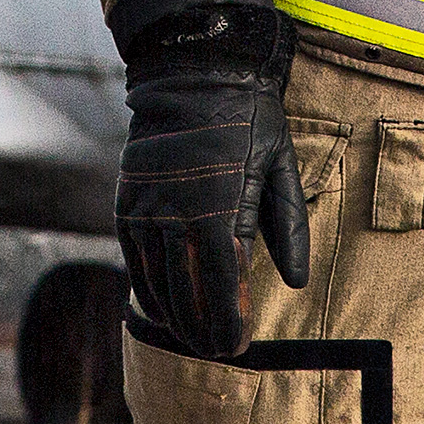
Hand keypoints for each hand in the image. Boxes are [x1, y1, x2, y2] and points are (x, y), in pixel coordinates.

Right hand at [115, 5, 311, 358]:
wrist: (193, 71)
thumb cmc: (248, 118)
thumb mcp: (281, 166)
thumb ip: (289, 227)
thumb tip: (295, 282)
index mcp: (222, 209)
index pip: (225, 286)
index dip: (230, 323)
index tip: (238, 347)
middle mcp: (179, 215)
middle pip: (189, 293)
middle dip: (203, 329)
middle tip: (218, 352)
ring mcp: (148, 208)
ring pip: (157, 281)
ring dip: (175, 316)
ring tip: (191, 339)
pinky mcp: (127, 201)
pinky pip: (134, 258)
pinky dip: (146, 288)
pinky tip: (160, 307)